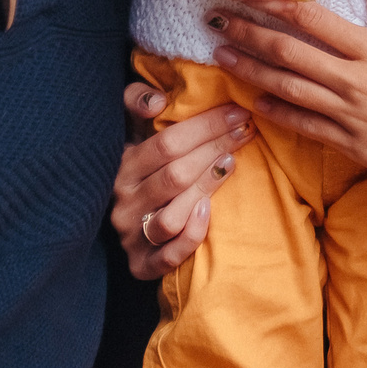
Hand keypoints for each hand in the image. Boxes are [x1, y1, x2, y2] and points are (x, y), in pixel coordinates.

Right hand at [113, 84, 250, 279]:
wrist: (125, 219)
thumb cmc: (140, 166)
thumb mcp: (131, 129)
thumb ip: (136, 101)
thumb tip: (156, 102)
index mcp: (120, 167)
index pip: (166, 144)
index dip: (205, 126)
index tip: (238, 112)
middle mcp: (123, 203)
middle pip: (176, 175)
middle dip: (216, 148)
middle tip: (245, 131)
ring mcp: (131, 236)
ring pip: (173, 215)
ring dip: (206, 188)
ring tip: (232, 163)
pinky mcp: (141, 265)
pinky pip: (168, 256)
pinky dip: (191, 236)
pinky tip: (209, 211)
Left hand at [213, 0, 366, 202]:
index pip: (313, 21)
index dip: (275, 6)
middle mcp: (356, 80)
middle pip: (289, 52)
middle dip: (248, 35)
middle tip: (217, 22)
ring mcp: (350, 115)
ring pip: (288, 88)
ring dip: (251, 72)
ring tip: (223, 58)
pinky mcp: (351, 145)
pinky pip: (305, 126)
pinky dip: (277, 113)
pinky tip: (254, 103)